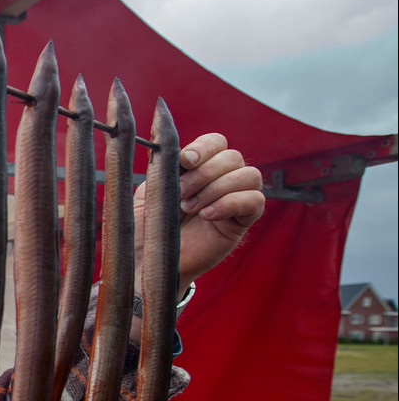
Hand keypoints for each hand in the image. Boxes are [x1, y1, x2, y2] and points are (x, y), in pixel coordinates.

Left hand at [134, 133, 264, 299]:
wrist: (148, 262)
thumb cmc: (146, 228)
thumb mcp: (149, 192)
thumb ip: (161, 166)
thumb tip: (161, 138)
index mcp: (197, 168)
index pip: (216, 142)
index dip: (204, 147)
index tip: (185, 161)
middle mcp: (219, 180)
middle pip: (232, 156)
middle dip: (204, 173)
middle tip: (180, 195)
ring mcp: (234, 200)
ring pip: (248, 175)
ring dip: (217, 188)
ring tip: (190, 208)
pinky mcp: (241, 222)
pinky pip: (255, 201)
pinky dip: (231, 203)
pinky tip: (208, 215)